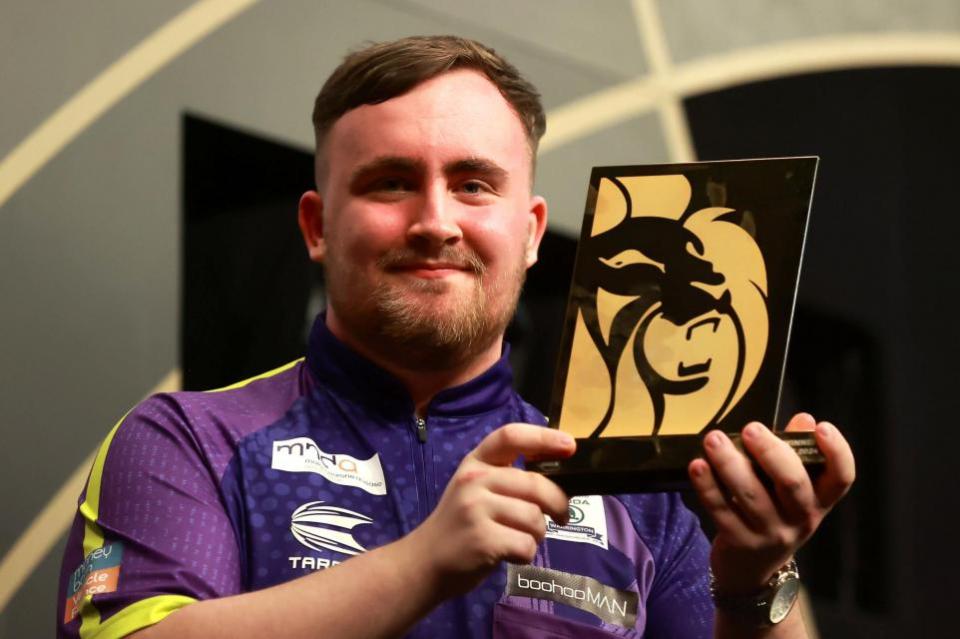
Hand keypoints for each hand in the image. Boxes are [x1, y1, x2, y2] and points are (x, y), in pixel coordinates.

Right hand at [406, 423, 574, 596]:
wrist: (424, 561)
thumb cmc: (460, 525)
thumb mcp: (475, 490)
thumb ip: (508, 479)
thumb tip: (559, 480)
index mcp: (475, 463)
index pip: (510, 436)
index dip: (543, 437)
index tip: (568, 445)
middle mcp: (474, 481)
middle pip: (535, 484)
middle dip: (558, 503)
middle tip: (561, 516)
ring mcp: (476, 509)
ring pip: (534, 518)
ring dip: (537, 534)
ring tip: (521, 538)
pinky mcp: (482, 539)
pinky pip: (526, 544)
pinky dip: (526, 554)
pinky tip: (510, 554)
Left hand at [688, 414, 854, 594]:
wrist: (752, 569)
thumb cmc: (774, 512)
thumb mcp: (792, 489)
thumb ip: (795, 452)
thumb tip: (804, 419)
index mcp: (819, 500)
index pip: (841, 478)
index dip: (837, 453)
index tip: (823, 428)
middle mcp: (800, 518)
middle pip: (792, 483)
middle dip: (770, 452)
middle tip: (750, 429)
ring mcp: (770, 533)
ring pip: (751, 495)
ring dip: (730, 463)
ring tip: (713, 439)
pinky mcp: (739, 541)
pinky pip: (721, 510)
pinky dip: (707, 486)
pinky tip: (697, 465)